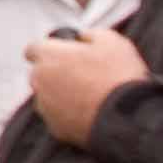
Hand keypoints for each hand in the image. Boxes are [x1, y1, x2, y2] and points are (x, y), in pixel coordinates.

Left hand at [25, 27, 149, 147]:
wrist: (129, 117)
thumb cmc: (119, 75)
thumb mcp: (111, 41)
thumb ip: (90, 35)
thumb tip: (83, 38)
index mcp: (48, 56)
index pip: (33, 49)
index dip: (51, 51)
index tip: (65, 55)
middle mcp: (39, 80)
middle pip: (42, 74)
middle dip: (57, 74)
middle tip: (86, 77)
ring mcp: (44, 106)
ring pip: (49, 97)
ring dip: (63, 95)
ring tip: (93, 97)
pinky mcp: (55, 128)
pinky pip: (59, 118)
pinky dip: (70, 115)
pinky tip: (92, 113)